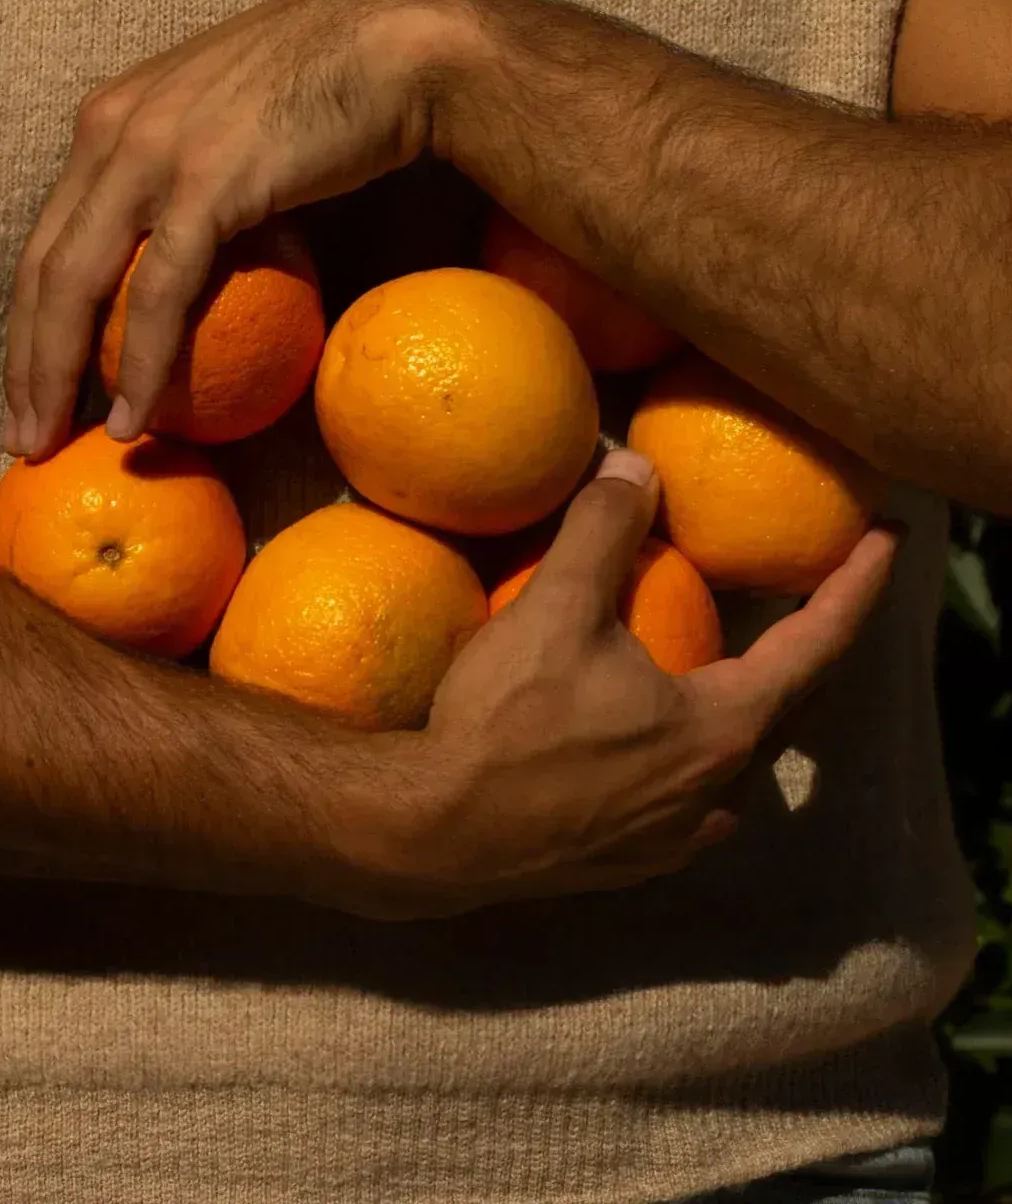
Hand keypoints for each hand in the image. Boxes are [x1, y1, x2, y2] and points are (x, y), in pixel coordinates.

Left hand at [4, 0, 459, 457]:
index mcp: (109, 116)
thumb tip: (189, 244)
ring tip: (51, 441)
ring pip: (75, 283)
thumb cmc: (330, 85)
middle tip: (20, 437)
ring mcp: (153, 154)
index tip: (30, 383)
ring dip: (56, 375)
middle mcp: (112, 129)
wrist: (394, 48)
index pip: (49, 233)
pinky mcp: (205, 185)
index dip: (30, 317)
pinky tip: (133, 417)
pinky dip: (140, 363)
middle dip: (23, 361)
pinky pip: (158, 293)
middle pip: (43, 266)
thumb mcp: (228, 121)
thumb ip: (188, 171)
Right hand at [348, 448, 895, 915]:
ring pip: (741, 751)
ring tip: (743, 644)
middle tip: (825, 584)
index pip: (817, 645)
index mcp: (722, 731)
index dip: (857, 584)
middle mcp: (720, 794)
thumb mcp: (556, 609)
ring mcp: (681, 837)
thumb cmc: (505, 723)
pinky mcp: (636, 858)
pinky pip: (694, 782)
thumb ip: (604, 530)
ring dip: (752, 693)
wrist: (436, 835)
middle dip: (814, 641)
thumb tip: (635, 466)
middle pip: (792, 704)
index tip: (889, 537)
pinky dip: (700, 733)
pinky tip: (660, 711)